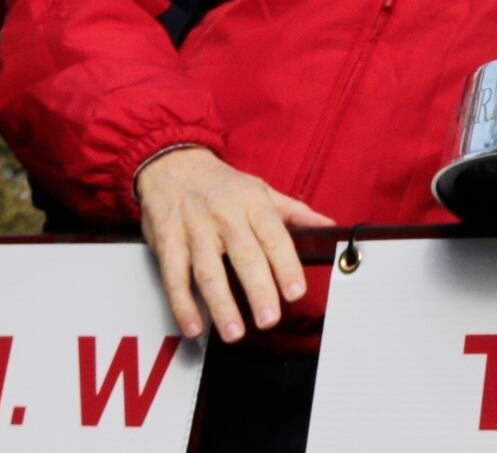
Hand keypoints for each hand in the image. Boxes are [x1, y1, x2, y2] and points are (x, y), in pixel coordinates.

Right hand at [134, 146, 335, 341]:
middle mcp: (225, 217)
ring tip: (234, 332)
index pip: (274, 236)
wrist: (172, 163)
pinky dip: (182, 305)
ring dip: (221, 305)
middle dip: (258, 290)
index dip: (286, 265)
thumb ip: (294, 212)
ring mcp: (194, 230)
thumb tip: (328, 226)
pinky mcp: (168, 243)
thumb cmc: (222, 184)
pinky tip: (194, 327)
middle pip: (244, 256)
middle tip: (269, 320)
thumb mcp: (261, 189)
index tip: (296, 292)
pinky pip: (174, 277)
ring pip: (208, 271)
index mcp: (252, 203)